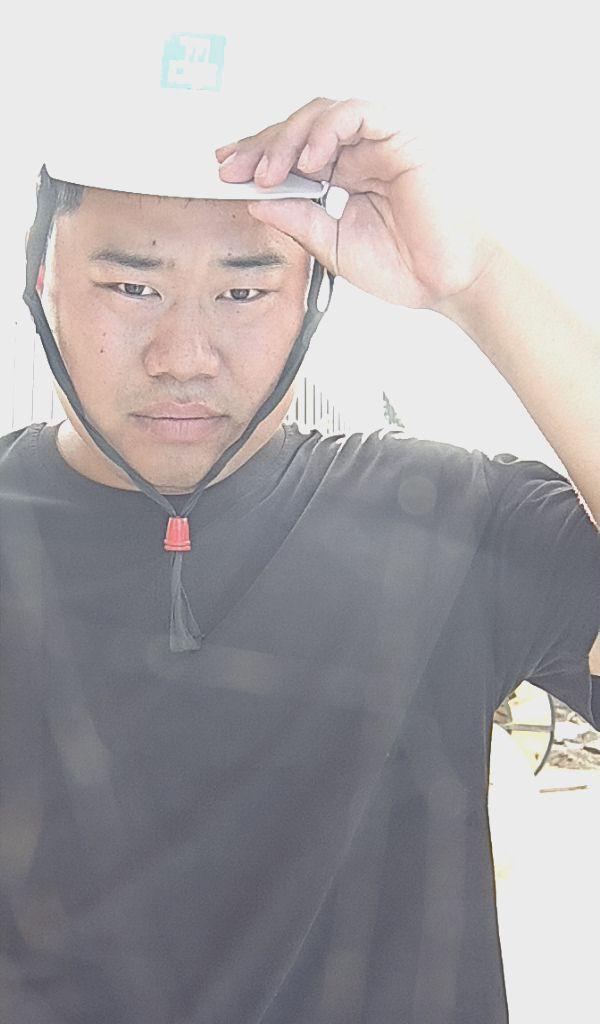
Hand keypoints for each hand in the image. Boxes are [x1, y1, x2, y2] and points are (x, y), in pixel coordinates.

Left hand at [215, 97, 499, 309]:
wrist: (448, 284)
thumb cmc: (406, 269)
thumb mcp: (333, 246)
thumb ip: (299, 220)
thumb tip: (256, 201)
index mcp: (348, 175)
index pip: (296, 152)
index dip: (259, 156)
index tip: (227, 170)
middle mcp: (363, 152)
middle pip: (302, 127)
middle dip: (262, 145)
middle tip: (234, 168)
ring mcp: (383, 141)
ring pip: (324, 113)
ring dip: (288, 138)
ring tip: (270, 172)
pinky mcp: (403, 136)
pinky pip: (357, 113)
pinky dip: (326, 131)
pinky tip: (308, 163)